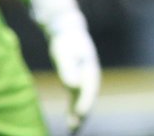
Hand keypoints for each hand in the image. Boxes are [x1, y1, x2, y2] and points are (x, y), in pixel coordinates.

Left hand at [28, 0, 101, 133]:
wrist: (66, 28)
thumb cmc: (64, 40)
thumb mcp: (63, 52)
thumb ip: (68, 69)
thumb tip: (72, 87)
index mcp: (89, 66)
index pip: (88, 87)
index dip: (84, 101)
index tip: (79, 115)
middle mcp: (90, 73)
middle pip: (89, 95)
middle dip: (84, 112)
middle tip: (76, 127)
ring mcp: (85, 76)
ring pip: (84, 98)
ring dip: (80, 113)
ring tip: (73, 129)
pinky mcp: (78, 78)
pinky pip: (78, 96)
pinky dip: (75, 107)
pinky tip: (71, 119)